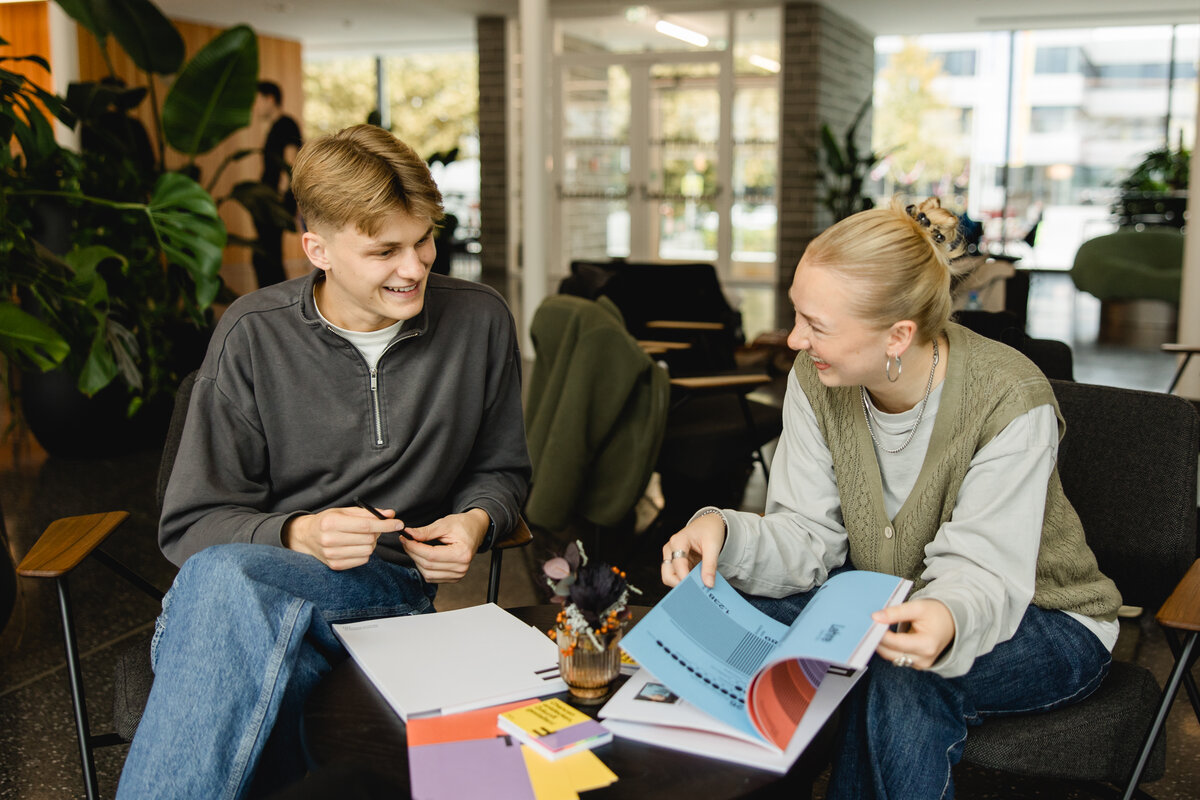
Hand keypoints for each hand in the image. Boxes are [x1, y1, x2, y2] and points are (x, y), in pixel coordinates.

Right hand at [283, 505, 402, 569]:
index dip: (385, 525)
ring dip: (371, 543)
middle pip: (369, 539)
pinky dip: (364, 553)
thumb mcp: (344, 511)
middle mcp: (329, 540)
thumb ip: (368, 513)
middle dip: (377, 532)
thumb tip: (390, 514)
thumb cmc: (328, 521)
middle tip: (373, 528)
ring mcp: (331, 555)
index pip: (366, 525)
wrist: (307, 537)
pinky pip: (363, 560)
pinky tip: (355, 546)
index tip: (399, 523)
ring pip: (368, 551)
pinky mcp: (335, 565)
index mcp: (331, 522)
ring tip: (361, 537)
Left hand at [402, 508, 489, 582]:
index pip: (431, 555)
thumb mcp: (445, 523)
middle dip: (413, 553)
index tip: (404, 538)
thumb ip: (426, 531)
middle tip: (406, 541)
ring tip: (414, 548)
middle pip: (428, 566)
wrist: (475, 530)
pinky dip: (423, 568)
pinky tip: (422, 556)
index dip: (414, 548)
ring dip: (417, 561)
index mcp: (462, 553)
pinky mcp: (454, 578)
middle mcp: (461, 567)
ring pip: (427, 574)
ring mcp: (458, 575)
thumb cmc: (462, 525)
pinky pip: (432, 578)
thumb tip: (408, 534)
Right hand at [661, 512, 726, 588]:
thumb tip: (708, 584)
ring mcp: (672, 557)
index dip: (686, 578)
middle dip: (680, 584)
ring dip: (684, 584)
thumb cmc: (709, 530)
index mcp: (678, 541)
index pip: (677, 564)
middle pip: (667, 575)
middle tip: (697, 589)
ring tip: (699, 585)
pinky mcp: (676, 563)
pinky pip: (678, 576)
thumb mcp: (713, 546)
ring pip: (670, 578)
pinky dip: (687, 581)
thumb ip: (710, 565)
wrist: (709, 524)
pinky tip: (698, 581)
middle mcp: (670, 549)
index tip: (698, 587)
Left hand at [872, 598, 955, 669]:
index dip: (880, 634)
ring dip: (881, 645)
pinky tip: (884, 637)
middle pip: (891, 653)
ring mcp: (920, 664)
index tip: (870, 623)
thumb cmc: (936, 613)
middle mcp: (923, 659)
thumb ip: (896, 612)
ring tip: (874, 630)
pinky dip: (889, 648)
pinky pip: (896, 657)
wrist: (951, 622)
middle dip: (877, 640)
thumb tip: (876, 617)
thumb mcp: (917, 607)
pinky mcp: (915, 664)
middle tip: (867, 627)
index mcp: (927, 645)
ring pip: (891, 657)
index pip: (896, 643)